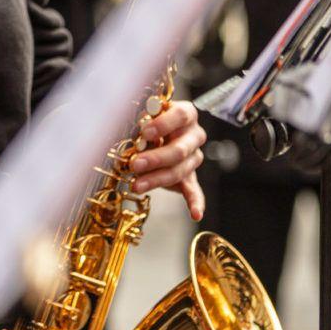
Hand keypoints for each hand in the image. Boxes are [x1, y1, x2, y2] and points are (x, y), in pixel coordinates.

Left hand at [129, 98, 205, 220]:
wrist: (158, 134)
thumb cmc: (148, 122)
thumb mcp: (143, 117)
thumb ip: (141, 121)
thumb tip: (135, 131)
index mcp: (186, 114)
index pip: (181, 116)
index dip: (164, 124)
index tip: (145, 132)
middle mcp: (194, 135)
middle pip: (180, 149)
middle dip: (156, 158)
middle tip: (135, 164)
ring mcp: (194, 157)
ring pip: (179, 170)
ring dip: (157, 179)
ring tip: (137, 185)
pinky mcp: (190, 176)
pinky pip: (194, 191)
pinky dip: (195, 203)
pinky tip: (195, 214)